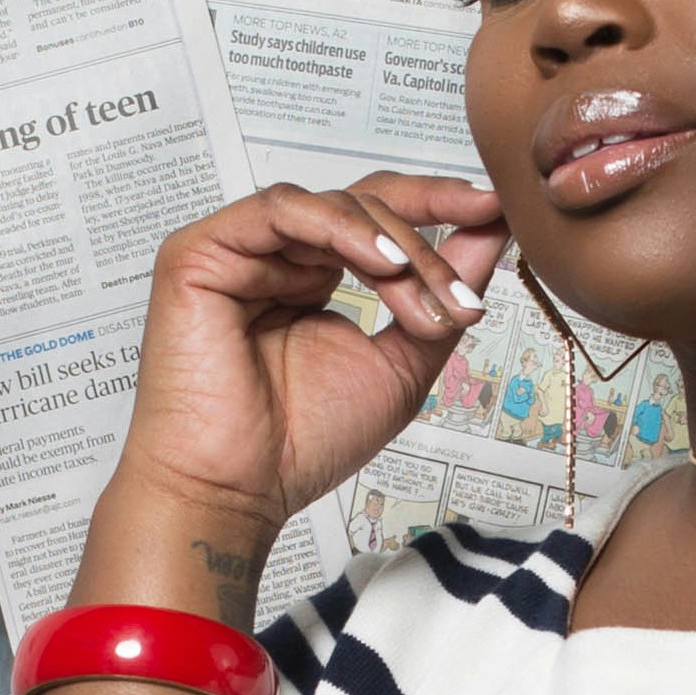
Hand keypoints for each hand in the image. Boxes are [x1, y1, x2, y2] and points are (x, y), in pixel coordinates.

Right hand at [105, 173, 507, 556]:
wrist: (240, 490)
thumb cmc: (302, 443)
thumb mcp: (400, 363)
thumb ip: (440, 295)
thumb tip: (492, 230)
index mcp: (314, 277)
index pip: (379, 219)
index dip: (438, 206)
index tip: (495, 211)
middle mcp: (277, 256)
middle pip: (363, 204)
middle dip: (427, 245)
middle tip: (461, 299)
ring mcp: (237, 250)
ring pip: (333, 206)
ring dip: (395, 248)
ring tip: (424, 305)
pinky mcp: (200, 251)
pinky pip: (281, 210)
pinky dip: (341, 230)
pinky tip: (382, 266)